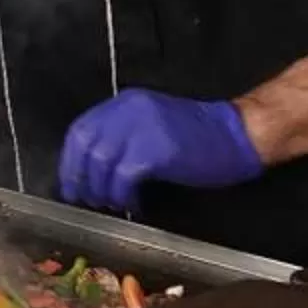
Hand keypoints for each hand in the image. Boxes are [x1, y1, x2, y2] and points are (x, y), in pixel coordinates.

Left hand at [57, 89, 264, 211]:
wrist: (237, 135)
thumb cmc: (198, 137)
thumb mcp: (153, 126)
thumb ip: (124, 137)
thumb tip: (92, 170)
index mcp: (125, 103)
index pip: (80, 130)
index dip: (70, 161)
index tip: (71, 185)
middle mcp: (128, 110)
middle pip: (83, 145)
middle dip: (78, 178)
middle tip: (87, 201)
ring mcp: (141, 127)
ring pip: (100, 163)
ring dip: (101, 190)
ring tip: (113, 204)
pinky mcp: (155, 150)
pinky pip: (123, 178)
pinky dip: (123, 195)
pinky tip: (134, 204)